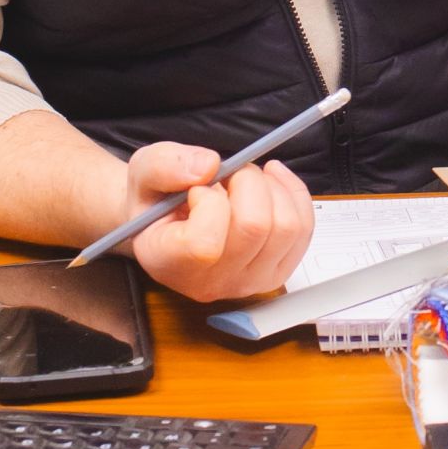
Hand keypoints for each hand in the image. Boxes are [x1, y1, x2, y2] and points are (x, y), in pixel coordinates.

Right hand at [124, 142, 314, 302]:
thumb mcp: (144, 172)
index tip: (198, 188)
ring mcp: (248, 281)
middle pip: (255, 227)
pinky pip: (304, 228)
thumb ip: (165, 166)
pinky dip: (293, 194)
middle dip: (247, 181)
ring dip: (272, 187)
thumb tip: (208, 167)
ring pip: (286, 226)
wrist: (170, 220)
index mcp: (167, 264)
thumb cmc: (157, 200)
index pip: (204, 244)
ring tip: (246, 179)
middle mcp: (209, 283)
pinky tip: (272, 181)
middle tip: (229, 173)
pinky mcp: (277, 271)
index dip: (209, 201)